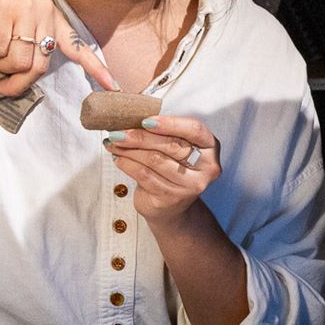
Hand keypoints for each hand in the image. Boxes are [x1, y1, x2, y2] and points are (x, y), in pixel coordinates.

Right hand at [0, 0, 118, 95]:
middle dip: (18, 83)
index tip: (112, 86)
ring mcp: (25, 10)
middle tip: (2, 87)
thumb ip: (29, 43)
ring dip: (1, 65)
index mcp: (52, 17)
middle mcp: (44, 13)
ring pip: (19, 61)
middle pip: (39, 66)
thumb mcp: (22, 17)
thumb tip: (23, 76)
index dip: (95, 67)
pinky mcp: (3, 9)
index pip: (77, 45)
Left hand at [105, 115, 220, 223]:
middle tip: (119, 132)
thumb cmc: (172, 167)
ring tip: (114, 143)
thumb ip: (164, 131)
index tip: (145, 121)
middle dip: (141, 137)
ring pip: (154, 160)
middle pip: (171, 145)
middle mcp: (206, 168)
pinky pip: (144, 175)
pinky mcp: (171, 198)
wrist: (170, 206)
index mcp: (210, 147)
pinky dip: (127, 164)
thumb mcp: (176, 147)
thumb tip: (132, 117)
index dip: (170, 123)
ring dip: (129, 150)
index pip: (194, 130)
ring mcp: (189, 186)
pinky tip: (119, 158)